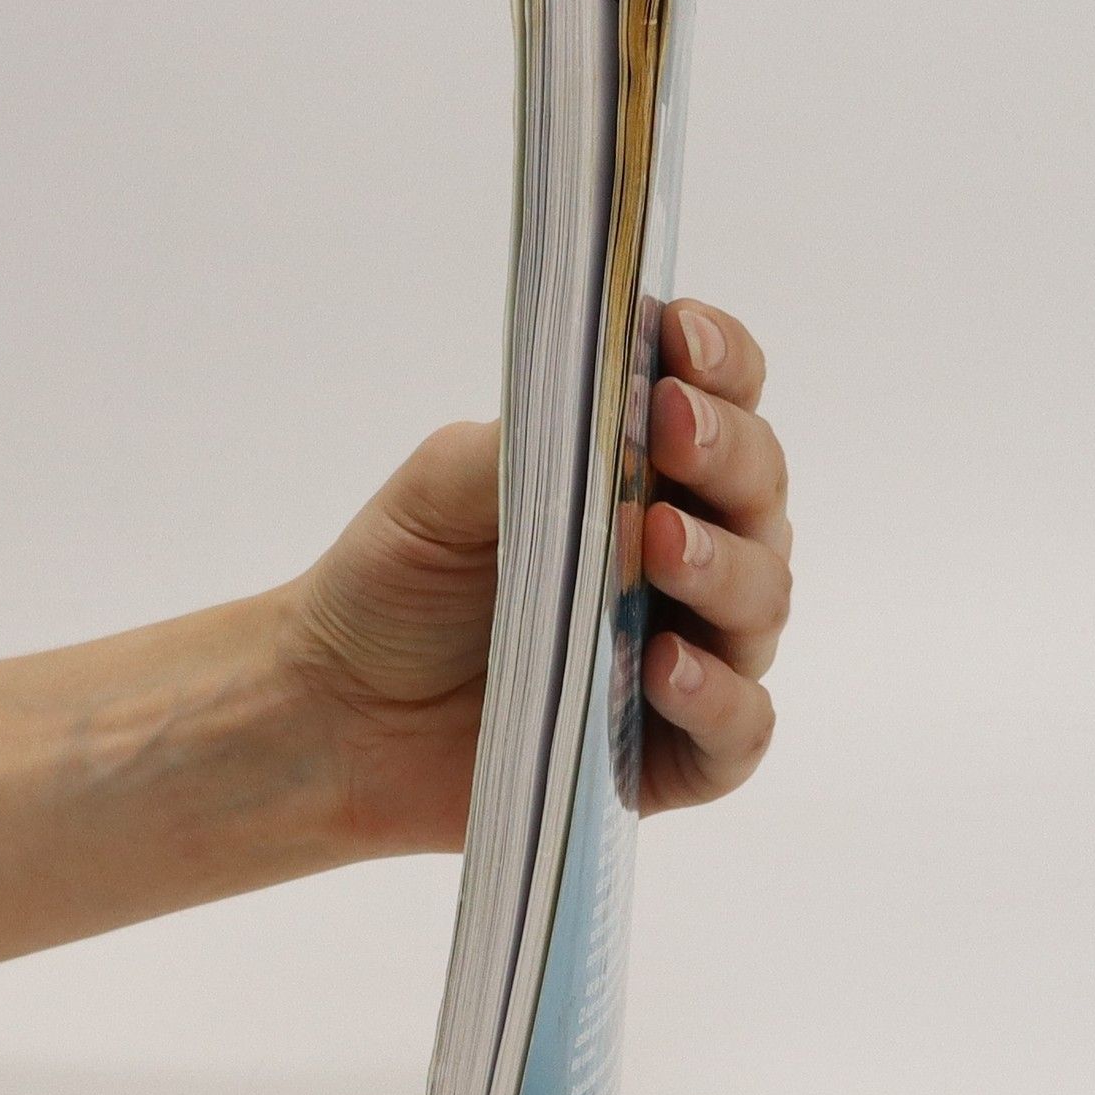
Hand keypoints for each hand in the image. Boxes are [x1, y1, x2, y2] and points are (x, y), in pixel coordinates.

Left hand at [290, 299, 790, 852]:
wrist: (334, 712)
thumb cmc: (397, 584)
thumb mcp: (440, 488)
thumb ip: (529, 446)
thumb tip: (618, 420)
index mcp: (643, 472)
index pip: (721, 399)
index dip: (720, 362)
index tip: (681, 341)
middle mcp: (686, 555)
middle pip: (758, 493)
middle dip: (727, 454)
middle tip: (674, 432)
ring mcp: (691, 652)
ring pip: (760, 603)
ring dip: (724, 566)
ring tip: (662, 547)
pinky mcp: (675, 754)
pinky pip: (738, 728)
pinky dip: (717, 695)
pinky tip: (664, 667)